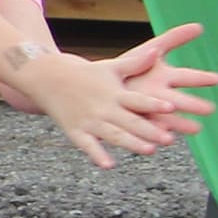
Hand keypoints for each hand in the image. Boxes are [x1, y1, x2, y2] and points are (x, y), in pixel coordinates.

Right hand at [4, 47, 194, 168]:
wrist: (46, 76)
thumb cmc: (84, 73)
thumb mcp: (111, 67)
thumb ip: (136, 63)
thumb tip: (157, 51)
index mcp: (115, 93)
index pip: (138, 100)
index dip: (154, 104)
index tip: (171, 107)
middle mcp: (104, 108)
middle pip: (131, 121)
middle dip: (150, 131)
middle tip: (169, 139)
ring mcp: (89, 120)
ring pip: (114, 135)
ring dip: (132, 143)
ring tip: (150, 150)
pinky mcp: (75, 130)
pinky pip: (87, 145)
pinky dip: (97, 155)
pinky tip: (108, 165)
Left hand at [105, 22, 217, 139]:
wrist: (101, 85)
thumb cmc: (131, 68)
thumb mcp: (149, 50)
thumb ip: (172, 39)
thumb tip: (199, 26)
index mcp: (166, 78)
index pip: (187, 77)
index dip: (202, 78)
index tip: (217, 79)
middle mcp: (160, 95)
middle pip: (179, 100)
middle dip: (193, 104)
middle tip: (209, 108)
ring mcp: (148, 110)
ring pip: (166, 117)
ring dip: (179, 124)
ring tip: (194, 129)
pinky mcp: (134, 122)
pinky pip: (144, 127)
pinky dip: (152, 130)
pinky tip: (161, 135)